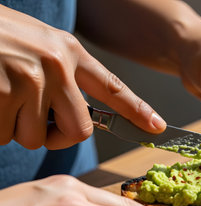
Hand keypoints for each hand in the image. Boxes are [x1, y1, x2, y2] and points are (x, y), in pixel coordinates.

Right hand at [0, 5, 165, 149]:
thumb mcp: (36, 45)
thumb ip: (61, 76)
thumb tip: (77, 117)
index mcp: (66, 51)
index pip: (112, 87)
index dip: (138, 110)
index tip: (156, 126)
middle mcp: (55, 65)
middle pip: (79, 130)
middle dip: (56, 136)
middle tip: (35, 122)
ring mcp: (28, 79)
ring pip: (35, 136)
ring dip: (16, 128)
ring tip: (0, 96)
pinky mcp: (2, 94)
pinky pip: (4, 135)